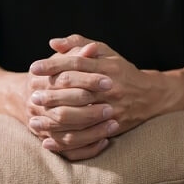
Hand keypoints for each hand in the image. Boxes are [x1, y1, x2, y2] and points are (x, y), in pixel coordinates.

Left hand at [28, 34, 165, 159]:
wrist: (150, 96)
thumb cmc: (120, 71)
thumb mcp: (104, 52)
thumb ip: (79, 44)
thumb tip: (53, 43)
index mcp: (106, 68)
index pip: (75, 65)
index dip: (53, 66)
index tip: (33, 68)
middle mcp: (109, 88)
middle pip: (75, 91)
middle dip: (51, 94)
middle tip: (33, 95)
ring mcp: (111, 109)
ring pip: (78, 116)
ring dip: (54, 118)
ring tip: (34, 118)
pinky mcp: (111, 127)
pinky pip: (85, 137)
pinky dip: (65, 141)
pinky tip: (47, 140)